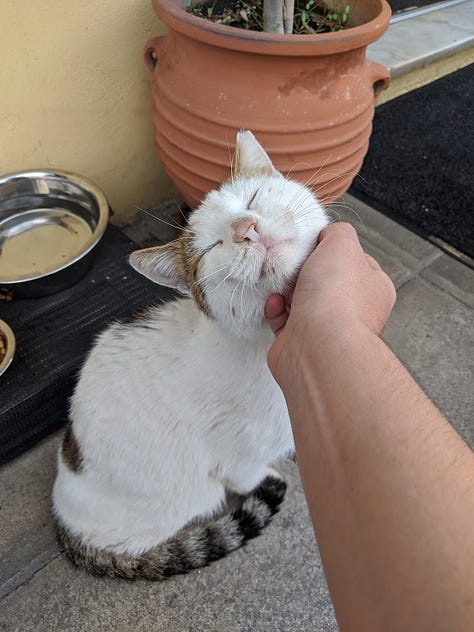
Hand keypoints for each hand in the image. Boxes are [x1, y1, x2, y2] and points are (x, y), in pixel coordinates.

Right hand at [265, 222, 395, 382]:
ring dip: (286, 289)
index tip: (317, 244)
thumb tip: (328, 235)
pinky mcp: (300, 342)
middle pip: (324, 279)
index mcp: (374, 288)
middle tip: (294, 263)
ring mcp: (327, 329)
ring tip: (281, 283)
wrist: (317, 347)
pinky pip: (284, 319)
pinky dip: (276, 309)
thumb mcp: (342, 244)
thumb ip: (337, 232)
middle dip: (304, 270)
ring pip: (301, 299)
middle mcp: (354, 310)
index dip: (334, 249)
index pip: (356, 260)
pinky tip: (276, 303)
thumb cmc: (337, 300)